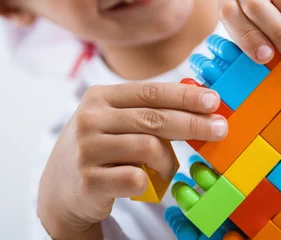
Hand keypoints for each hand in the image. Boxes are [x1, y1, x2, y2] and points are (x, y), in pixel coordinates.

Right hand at [37, 82, 225, 238]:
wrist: (60, 188)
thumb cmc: (99, 147)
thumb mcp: (114, 119)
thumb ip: (146, 109)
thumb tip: (199, 101)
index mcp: (100, 97)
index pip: (151, 92)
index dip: (185, 96)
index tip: (213, 101)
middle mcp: (90, 119)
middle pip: (154, 118)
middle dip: (193, 124)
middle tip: (219, 129)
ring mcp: (87, 150)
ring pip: (149, 148)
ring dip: (168, 161)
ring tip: (168, 169)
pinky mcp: (89, 181)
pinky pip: (136, 178)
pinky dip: (150, 181)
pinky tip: (148, 182)